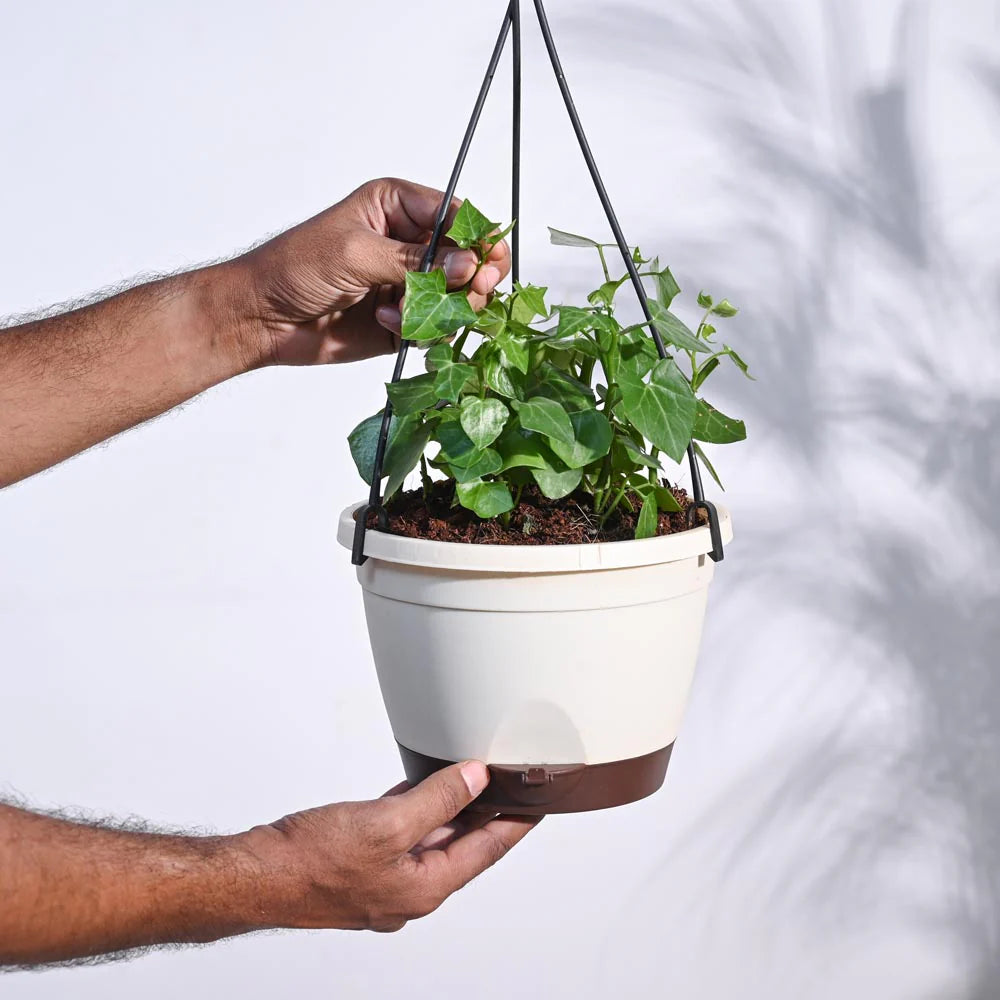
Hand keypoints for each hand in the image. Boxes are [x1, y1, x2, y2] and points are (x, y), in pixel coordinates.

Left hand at [235, 178, 510, 365]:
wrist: (261, 318)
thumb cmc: (294, 269)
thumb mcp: (355, 253)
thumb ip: (414, 262)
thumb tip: (466, 264)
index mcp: (398, 208)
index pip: (458, 216)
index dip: (480, 239)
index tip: (485, 264)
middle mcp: (409, 243)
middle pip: (469, 259)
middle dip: (471, 280)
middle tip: (465, 294)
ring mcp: (409, 284)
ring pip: (458, 298)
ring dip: (443, 310)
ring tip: (407, 314)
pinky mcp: (404, 321)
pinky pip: (437, 328)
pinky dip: (423, 331)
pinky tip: (390, 326)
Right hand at [239, 761, 539, 932]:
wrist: (255, 875)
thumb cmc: (309, 862)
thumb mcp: (386, 823)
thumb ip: (436, 800)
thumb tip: (473, 780)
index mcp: (424, 889)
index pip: (487, 850)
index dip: (516, 822)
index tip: (539, 802)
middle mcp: (408, 890)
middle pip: (461, 845)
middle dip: (486, 813)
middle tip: (509, 784)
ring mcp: (384, 879)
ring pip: (430, 838)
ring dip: (451, 808)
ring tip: (472, 780)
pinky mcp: (361, 864)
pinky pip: (402, 834)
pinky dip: (416, 810)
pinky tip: (420, 789)